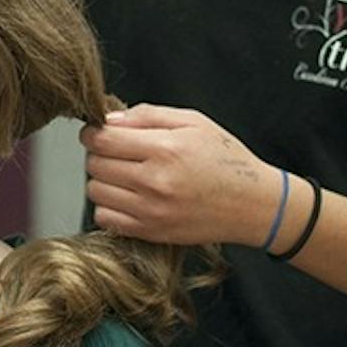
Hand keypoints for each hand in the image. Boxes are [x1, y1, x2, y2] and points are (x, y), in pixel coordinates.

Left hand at [80, 102, 279, 246]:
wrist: (254, 205)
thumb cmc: (227, 161)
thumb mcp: (194, 122)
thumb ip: (148, 115)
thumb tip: (109, 119)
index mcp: (166, 149)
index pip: (103, 140)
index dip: (93, 132)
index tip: (98, 132)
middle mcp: (155, 182)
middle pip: (95, 164)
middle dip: (99, 153)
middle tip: (116, 152)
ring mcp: (152, 211)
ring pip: (95, 191)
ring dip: (103, 180)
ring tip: (124, 174)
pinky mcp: (152, 232)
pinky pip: (105, 218)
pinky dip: (109, 206)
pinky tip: (128, 196)